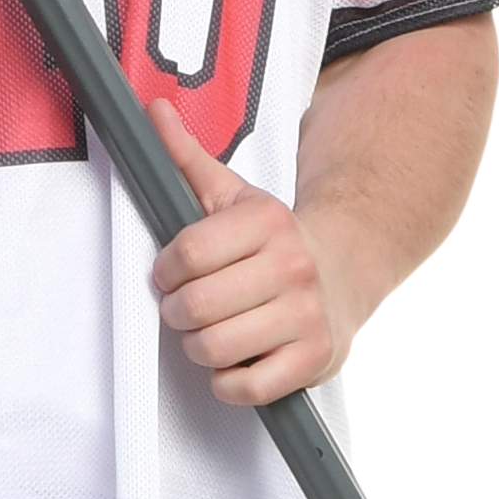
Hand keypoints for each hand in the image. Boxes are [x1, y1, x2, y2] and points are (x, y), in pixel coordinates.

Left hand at [149, 113, 358, 405]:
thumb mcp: (232, 197)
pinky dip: (228, 381)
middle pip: (196, 307)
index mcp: (267, 223)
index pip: (186, 254)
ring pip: (214, 349)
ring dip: (200, 347)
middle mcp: (293, 266)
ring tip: (212, 331)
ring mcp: (307, 316)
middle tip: (188, 307)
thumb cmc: (274, 242)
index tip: (173, 273)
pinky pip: (245, 387)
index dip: (166, 271)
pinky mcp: (314, 359)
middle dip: (178, 312)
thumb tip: (153, 110)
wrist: (344, 273)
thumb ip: (186, 158)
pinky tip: (238, 358)